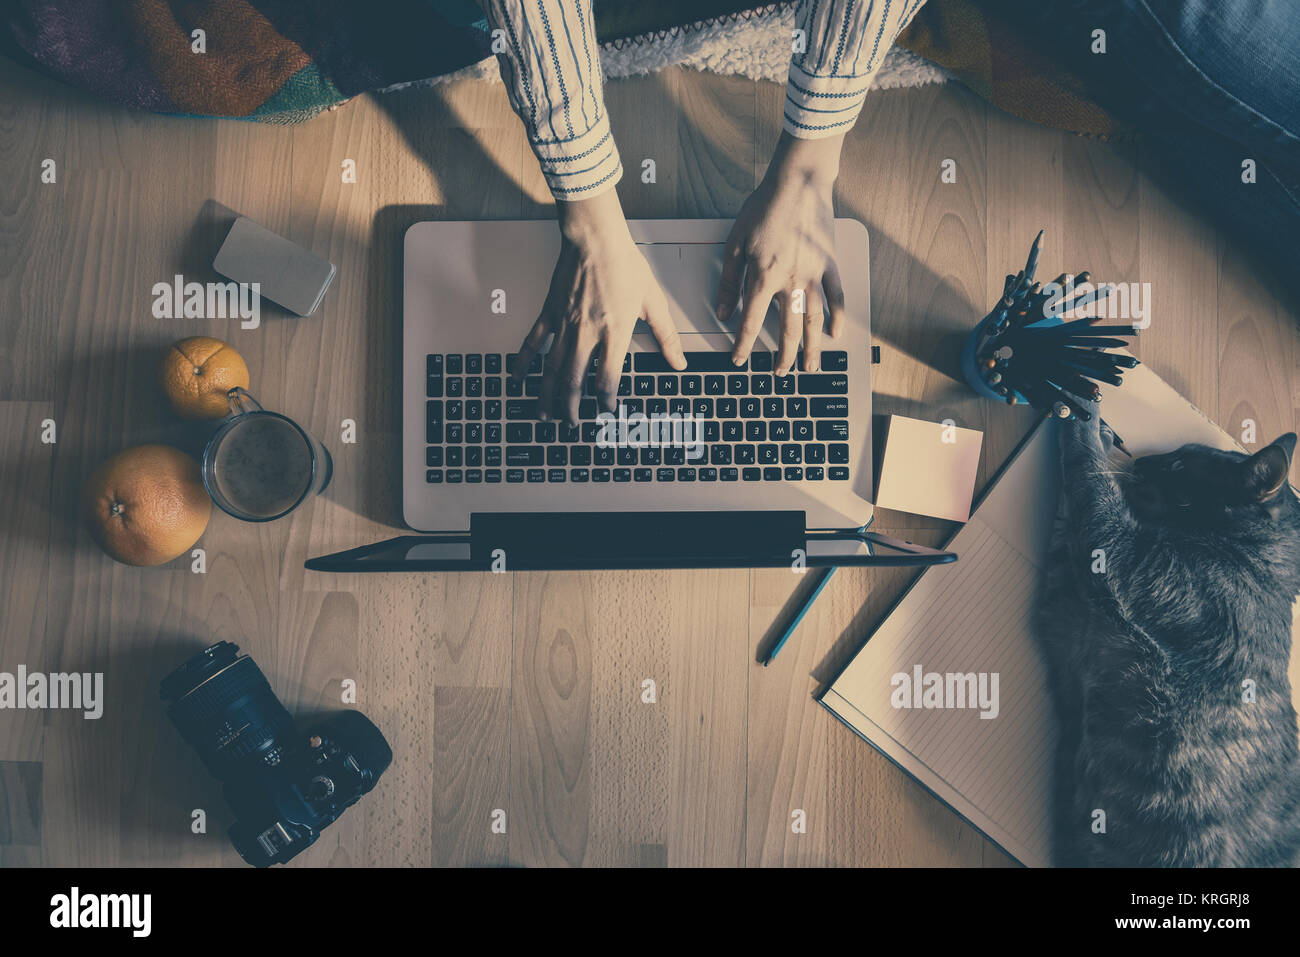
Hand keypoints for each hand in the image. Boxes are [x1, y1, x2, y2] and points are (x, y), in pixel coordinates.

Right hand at [513, 190, 685, 421]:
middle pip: (575, 381)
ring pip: (552, 369)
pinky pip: (533, 343)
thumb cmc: (625, 265)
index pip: (607, 378)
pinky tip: (518, 378)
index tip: (606, 410)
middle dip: (571, 407)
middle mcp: (587, 333)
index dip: (605, 400)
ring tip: (544, 414)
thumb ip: (666, 337)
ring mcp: (564, 324)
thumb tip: (679, 362)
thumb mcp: (653, 302)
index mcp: (615, 333)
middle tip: (571, 423)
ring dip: (547, 394)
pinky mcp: (550, 313)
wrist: (595, 238)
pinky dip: (524, 362)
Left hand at [717, 132, 848, 374]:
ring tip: (810, 367)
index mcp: (763, 277)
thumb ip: (728, 281)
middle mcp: (790, 282)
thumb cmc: (763, 209)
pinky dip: (837, 317)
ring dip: (811, 347)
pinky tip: (835, 334)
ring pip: (813, 320)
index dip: (743, 344)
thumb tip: (722, 311)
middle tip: (780, 373)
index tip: (739, 359)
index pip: (751, 322)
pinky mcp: (830, 264)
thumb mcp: (735, 244)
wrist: (798, 184)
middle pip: (787, 329)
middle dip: (782, 356)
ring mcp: (814, 275)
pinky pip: (836, 297)